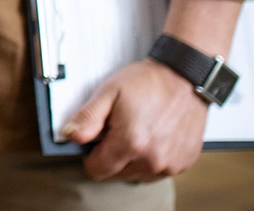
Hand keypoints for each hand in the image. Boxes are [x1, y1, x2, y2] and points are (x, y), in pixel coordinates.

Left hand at [62, 58, 208, 180]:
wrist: (184, 77)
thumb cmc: (148, 82)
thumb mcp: (109, 92)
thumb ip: (87, 117)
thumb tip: (70, 135)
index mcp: (131, 143)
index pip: (96, 170)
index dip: (91, 154)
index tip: (97, 139)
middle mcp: (152, 160)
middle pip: (116, 174)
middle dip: (111, 155)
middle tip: (119, 129)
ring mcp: (170, 164)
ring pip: (136, 175)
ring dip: (132, 159)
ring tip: (138, 131)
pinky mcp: (183, 163)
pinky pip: (156, 172)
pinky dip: (151, 159)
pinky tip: (154, 137)